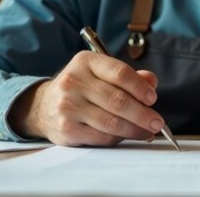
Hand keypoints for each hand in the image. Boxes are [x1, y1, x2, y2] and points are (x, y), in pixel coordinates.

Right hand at [9, 51, 163, 145]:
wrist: (43, 106)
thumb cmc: (80, 88)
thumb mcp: (100, 74)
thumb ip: (127, 76)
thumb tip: (151, 82)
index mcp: (85, 62)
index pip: (119, 73)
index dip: (140, 87)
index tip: (153, 98)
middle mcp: (74, 82)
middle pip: (118, 100)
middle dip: (143, 114)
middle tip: (157, 122)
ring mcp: (68, 106)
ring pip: (112, 122)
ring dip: (135, 129)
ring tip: (147, 131)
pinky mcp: (67, 129)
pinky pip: (102, 137)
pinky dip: (120, 138)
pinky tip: (129, 136)